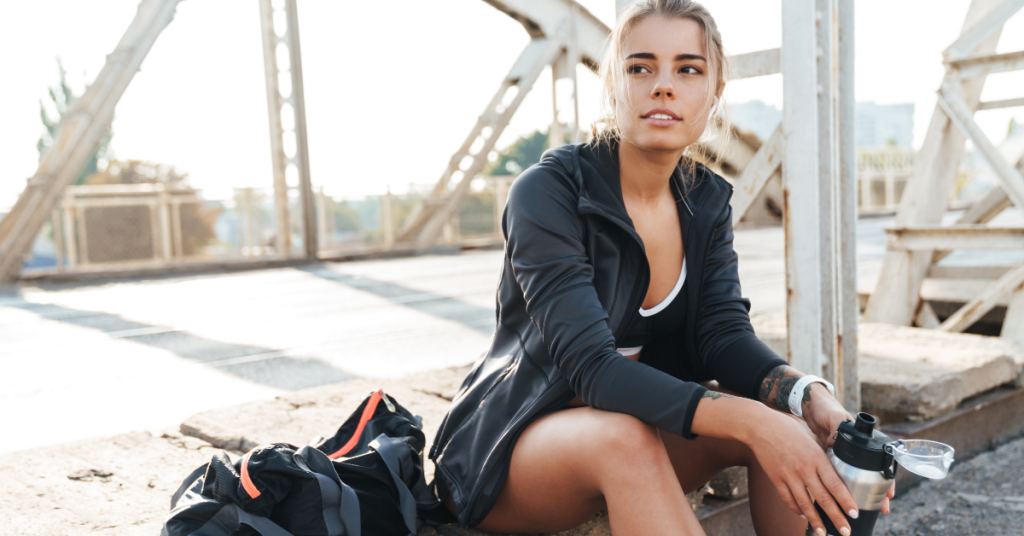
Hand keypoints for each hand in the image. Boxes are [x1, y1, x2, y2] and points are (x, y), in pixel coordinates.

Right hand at [747, 410, 859, 535]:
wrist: (760, 426)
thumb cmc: (787, 428)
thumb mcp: (811, 438)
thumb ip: (822, 455)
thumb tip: (835, 469)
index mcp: (816, 457)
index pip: (835, 485)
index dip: (846, 502)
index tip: (854, 514)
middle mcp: (804, 469)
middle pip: (823, 499)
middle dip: (836, 518)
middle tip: (846, 531)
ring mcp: (788, 476)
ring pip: (805, 504)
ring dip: (816, 521)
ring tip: (824, 533)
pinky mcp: (776, 479)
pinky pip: (788, 499)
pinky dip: (797, 509)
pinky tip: (804, 516)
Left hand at [803, 386, 896, 515]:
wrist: (809, 403)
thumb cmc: (825, 407)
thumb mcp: (834, 416)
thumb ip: (838, 429)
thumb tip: (837, 443)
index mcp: (860, 440)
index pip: (878, 462)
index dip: (886, 479)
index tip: (889, 494)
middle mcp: (854, 449)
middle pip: (869, 474)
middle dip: (877, 492)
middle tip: (883, 509)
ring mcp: (842, 453)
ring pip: (854, 477)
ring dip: (859, 492)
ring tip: (866, 509)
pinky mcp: (829, 455)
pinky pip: (837, 473)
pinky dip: (841, 485)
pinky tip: (842, 498)